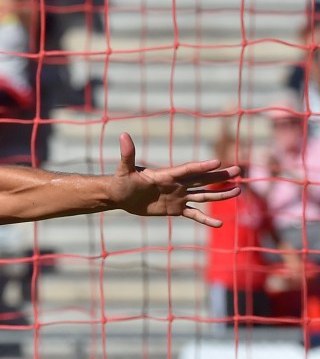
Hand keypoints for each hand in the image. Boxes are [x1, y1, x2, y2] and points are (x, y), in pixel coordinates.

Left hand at [113, 133, 240, 226]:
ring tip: (238, 190)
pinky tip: (220, 224)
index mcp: (166, 174)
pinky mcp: (175, 209)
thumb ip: (127, 154)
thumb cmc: (121, 180)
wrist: (120, 195)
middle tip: (238, 170)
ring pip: (203, 194)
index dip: (200, 166)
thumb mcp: (124, 169)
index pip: (187, 169)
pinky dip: (206, 219)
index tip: (217, 162)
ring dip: (220, 193)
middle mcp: (176, 184)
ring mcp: (178, 196)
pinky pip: (194, 214)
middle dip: (220, 176)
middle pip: (202, 179)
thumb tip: (123, 135)